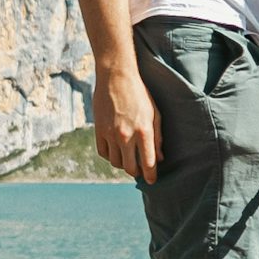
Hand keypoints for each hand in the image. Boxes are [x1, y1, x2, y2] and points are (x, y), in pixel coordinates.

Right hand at [91, 62, 160, 182]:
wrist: (116, 77)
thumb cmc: (139, 94)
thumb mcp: (155, 114)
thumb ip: (158, 137)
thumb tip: (160, 158)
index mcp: (144, 131)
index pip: (148, 163)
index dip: (151, 176)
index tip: (152, 181)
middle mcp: (126, 135)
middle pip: (130, 168)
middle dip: (137, 173)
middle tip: (140, 170)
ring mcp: (110, 134)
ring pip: (116, 163)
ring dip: (123, 164)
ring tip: (128, 159)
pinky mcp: (99, 130)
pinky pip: (103, 153)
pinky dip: (110, 156)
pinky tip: (116, 150)